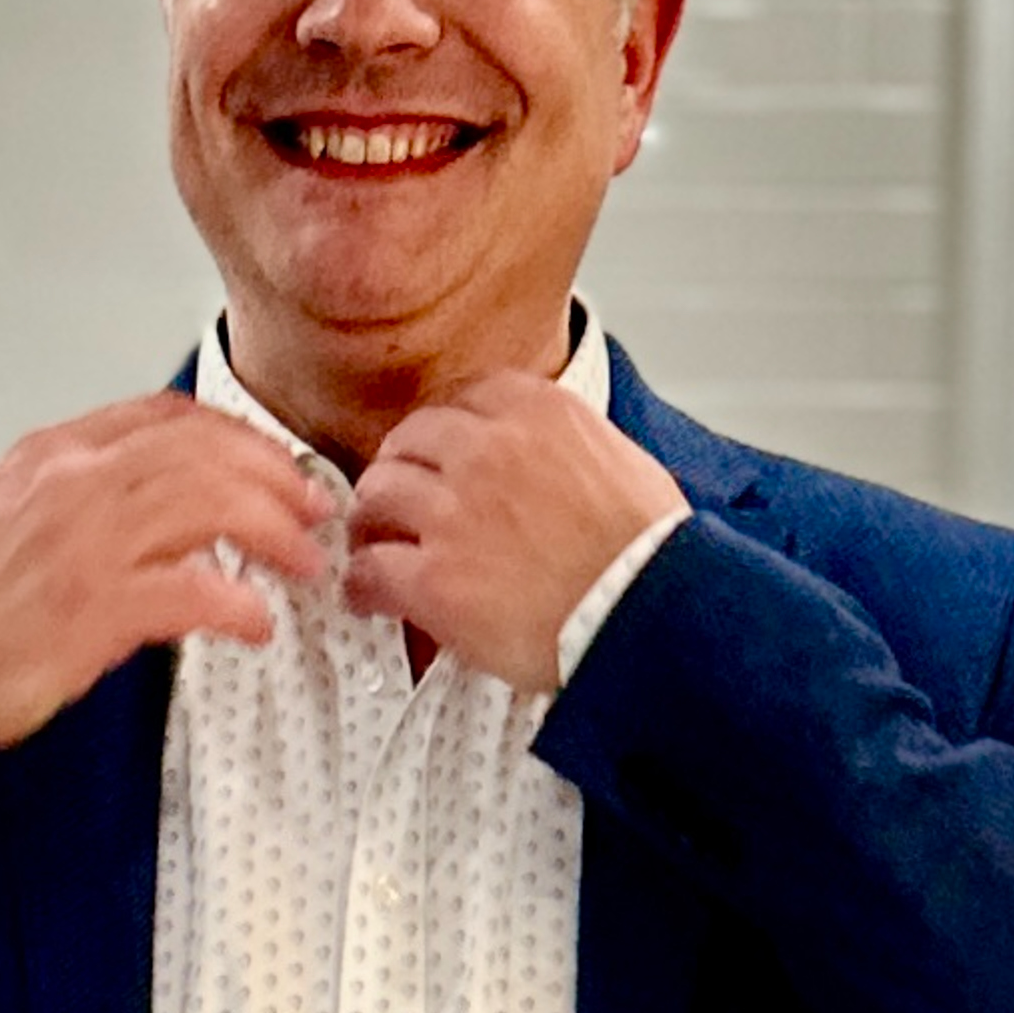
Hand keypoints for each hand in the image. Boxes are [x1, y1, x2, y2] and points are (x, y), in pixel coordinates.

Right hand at [0, 392, 331, 749]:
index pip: (170, 417)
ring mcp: (82, 542)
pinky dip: (239, 605)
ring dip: (275, 533)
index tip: (278, 467)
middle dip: (278, 480)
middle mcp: (71, 482)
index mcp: (53, 453)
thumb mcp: (11, 512)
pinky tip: (254, 623)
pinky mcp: (91, 610)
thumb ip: (84, 492)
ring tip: (303, 564)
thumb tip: (161, 499)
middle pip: (206, 453)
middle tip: (315, 514)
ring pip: (211, 504)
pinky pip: (193, 592)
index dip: (242, 439)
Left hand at [343, 375, 683, 690]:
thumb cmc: (650, 556)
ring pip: (376, 495)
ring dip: (370, 521)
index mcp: (538, 414)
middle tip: (395, 500)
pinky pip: (370, 569)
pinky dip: (361, 584)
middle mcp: (487, 450)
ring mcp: (454, 513)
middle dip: (399, 470)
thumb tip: (557, 461)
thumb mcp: (622, 463)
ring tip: (373, 545)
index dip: (443, 432)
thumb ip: (571, 446)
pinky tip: (367, 597)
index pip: (464, 397)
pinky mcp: (434, 578)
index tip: (439, 453)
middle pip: (409, 440)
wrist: (652, 614)